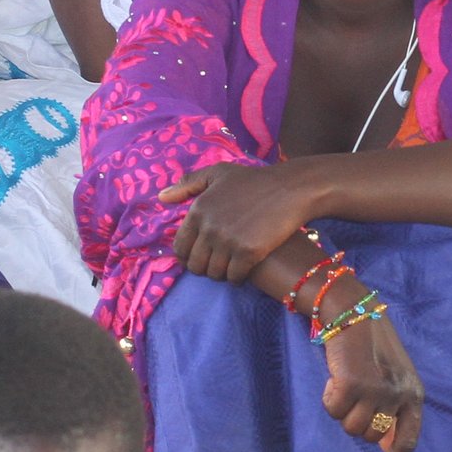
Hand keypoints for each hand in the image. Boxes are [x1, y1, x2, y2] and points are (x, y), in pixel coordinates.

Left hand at [158, 162, 320, 281]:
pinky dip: (238, 277)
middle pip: (195, 265)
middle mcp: (209, 228)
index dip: (189, 255)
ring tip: (232, 265)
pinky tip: (245, 269)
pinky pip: (234, 277)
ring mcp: (228, 241)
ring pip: (214, 274)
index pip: (180, 248)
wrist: (290, 188)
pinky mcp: (248, 252)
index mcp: (198, 211)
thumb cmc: (254, 181)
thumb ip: (188, 183)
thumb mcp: (218, 173)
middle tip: (220, 261)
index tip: (202, 255)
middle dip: (205, 267)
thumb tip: (161, 198)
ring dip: (222, 273)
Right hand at [321, 308, 424, 451]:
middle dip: (357, 420)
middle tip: (355, 393)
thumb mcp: (394, 377)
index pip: (408, 439)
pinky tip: (335, 376)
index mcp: (413, 393)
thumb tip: (384, 448)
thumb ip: (394, 408)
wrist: (355, 311)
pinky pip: (332, 410)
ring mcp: (376, 391)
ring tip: (346, 382)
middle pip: (370, 436)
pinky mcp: (352, 385)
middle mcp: (398, 394)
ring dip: (342, 409)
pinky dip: (329, 396)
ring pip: (350, 427)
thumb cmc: (373, 345)